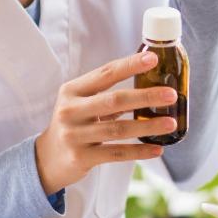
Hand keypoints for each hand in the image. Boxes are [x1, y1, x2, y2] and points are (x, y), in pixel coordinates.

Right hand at [34, 52, 177, 194]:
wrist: (47, 158)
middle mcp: (71, 111)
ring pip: (118, 129)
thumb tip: (150, 84)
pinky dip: (139, 151)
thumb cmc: (73, 124)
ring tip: (171, 123)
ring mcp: (74, 135)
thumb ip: (107, 93)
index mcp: (72, 90)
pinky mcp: (80, 158)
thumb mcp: (81, 103)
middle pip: (114, 101)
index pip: (106, 73)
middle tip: (170, 94)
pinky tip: (157, 149)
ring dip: (148, 126)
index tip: (153, 59)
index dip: (130, 65)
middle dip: (145, 96)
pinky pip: (116, 154)